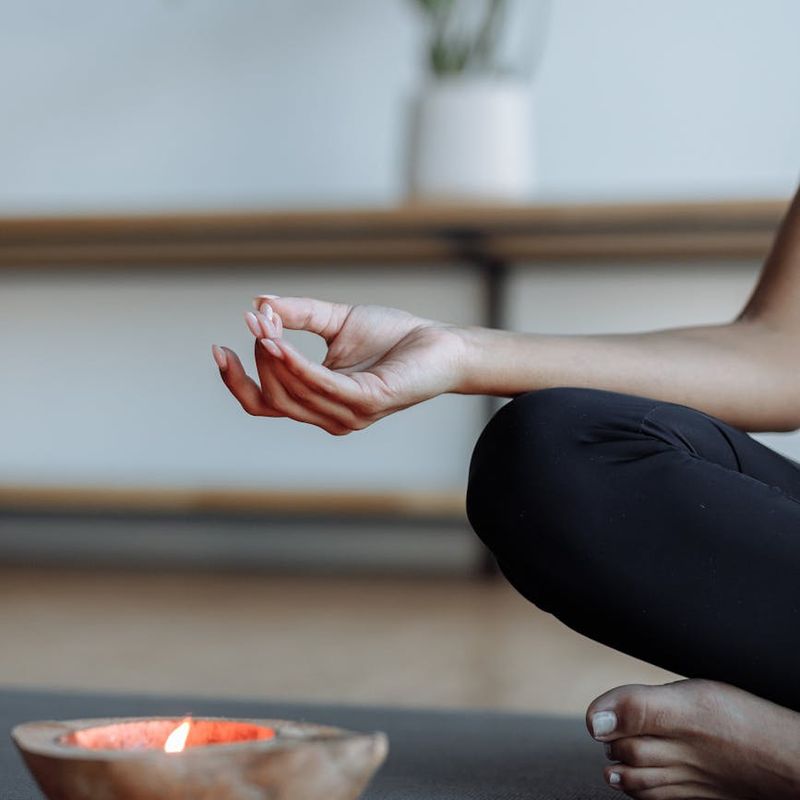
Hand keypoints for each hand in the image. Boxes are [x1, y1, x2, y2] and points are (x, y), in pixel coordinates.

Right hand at [212, 296, 467, 434]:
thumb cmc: (394, 336)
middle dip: (256, 359)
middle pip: (272, 397)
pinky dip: (295, 364)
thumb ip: (299, 315)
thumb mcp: (336, 321)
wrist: (440, 342)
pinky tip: (279, 342)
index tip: (218, 347)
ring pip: (291, 393)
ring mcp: (349, 414)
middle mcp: (330, 415)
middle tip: (256, 321)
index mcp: (318, 401)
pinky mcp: (368, 402)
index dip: (236, 381)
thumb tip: (260, 304)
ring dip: (272, 357)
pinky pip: (321, 385)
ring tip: (264, 324)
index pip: (263, 403)